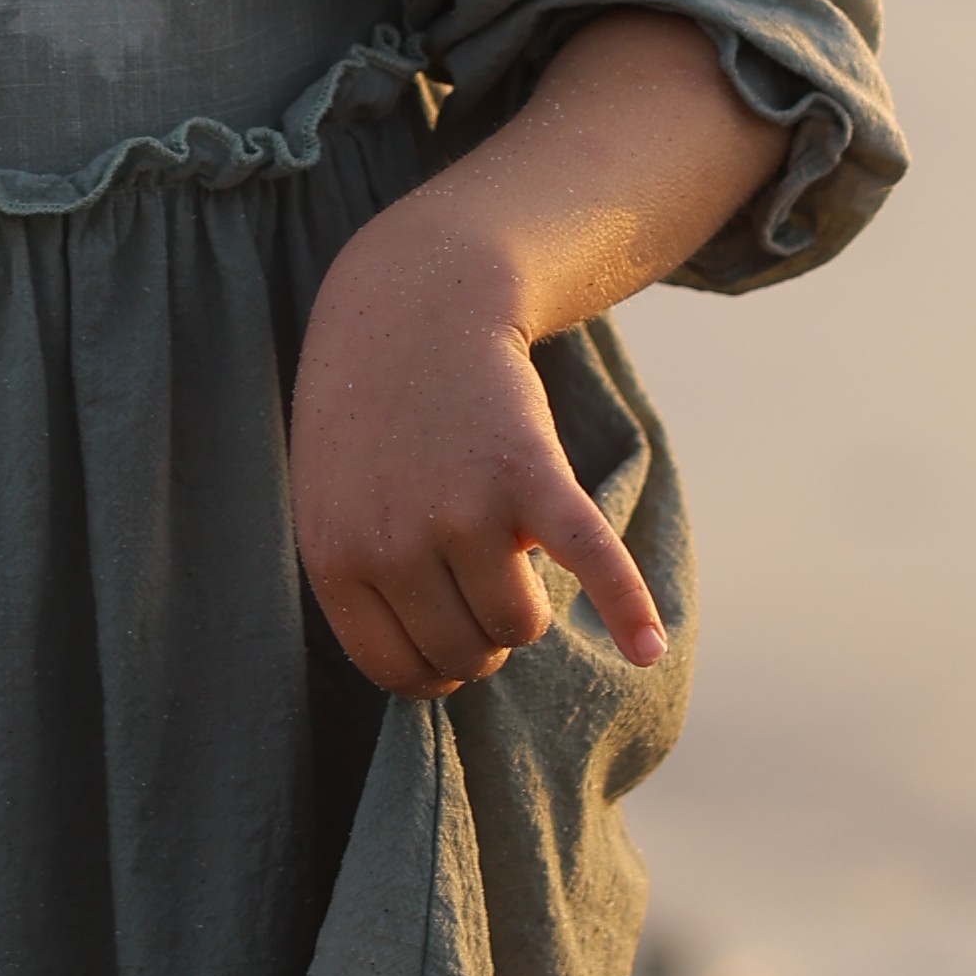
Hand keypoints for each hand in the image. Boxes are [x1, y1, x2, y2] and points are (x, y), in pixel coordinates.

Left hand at [287, 198, 667, 702]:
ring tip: (513, 552)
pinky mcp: (531, 475)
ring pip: (522, 624)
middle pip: (467, 653)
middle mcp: (395, 543)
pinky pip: (590, 562)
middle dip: (483, 630)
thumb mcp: (328, 499)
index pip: (397, 671)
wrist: (417, 302)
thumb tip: (431, 673)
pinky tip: (647, 649)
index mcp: (335, 557)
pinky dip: (627, 608)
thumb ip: (363, 579)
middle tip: (480, 573)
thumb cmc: (371, 412)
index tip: (450, 637)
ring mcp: (465, 510)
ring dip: (530, 604)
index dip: (436, 666)